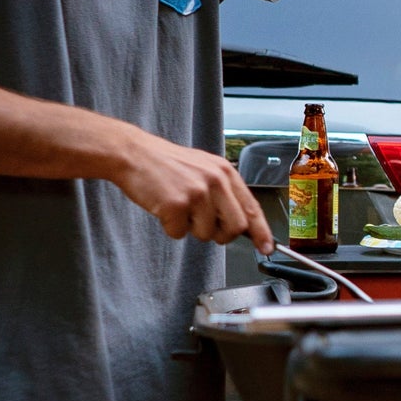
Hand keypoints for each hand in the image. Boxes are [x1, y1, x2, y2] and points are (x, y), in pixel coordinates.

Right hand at [113, 130, 274, 252]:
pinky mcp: (176, 204)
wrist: (133, 154)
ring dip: (190, 228)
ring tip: (178, 206)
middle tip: (203, 225)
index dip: (261, 231)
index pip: (251, 207)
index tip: (266, 247)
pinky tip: (164, 207)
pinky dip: (170, 227)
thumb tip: (240, 222)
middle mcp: (215, 181)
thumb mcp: (203, 168)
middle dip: (221, 235)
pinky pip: (179, 233)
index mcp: (224, 172)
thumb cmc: (166, 164)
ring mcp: (196, 193)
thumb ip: (223, 191)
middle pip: (235, 227)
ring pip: (206, 234)